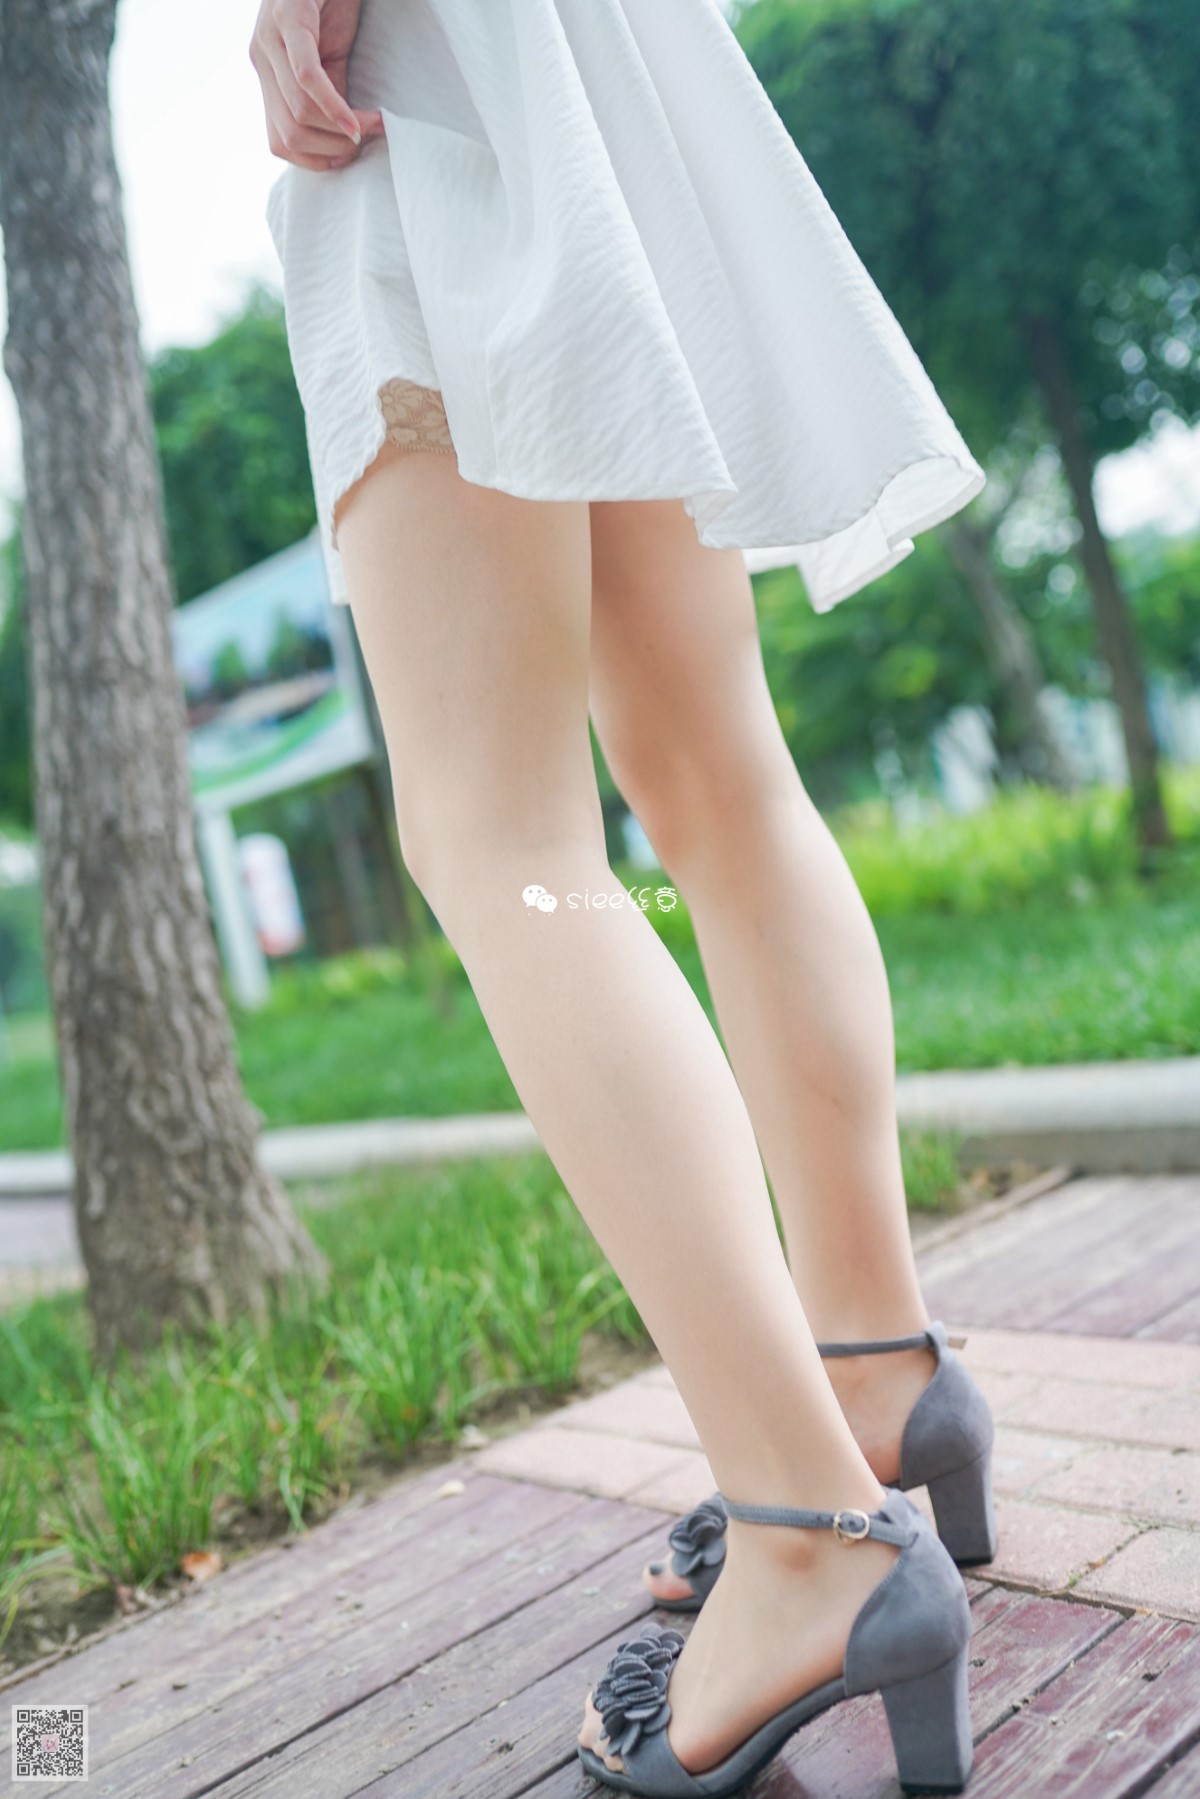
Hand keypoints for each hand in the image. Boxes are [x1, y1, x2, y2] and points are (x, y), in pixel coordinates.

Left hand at [250, 0, 384, 170]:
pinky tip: (358, 121)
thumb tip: (345, 140)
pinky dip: (335, 108)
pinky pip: (308, 79)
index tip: (349, 155)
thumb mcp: (330, 57)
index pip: (279, 141)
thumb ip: (330, 94)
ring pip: (299, 114)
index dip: (317, 161)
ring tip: (373, 125)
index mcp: (267, 73)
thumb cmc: (332, 2)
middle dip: (332, 151)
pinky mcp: (288, 22)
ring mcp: (269, 40)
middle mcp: (261, 59)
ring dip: (342, 131)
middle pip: (290, 135)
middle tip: (365, 141)